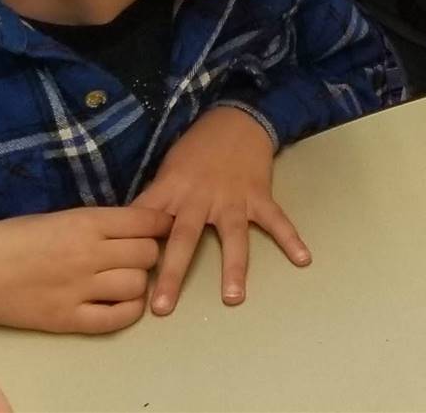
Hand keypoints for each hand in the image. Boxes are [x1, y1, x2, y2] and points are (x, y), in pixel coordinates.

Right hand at [0, 206, 167, 333]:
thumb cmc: (15, 237)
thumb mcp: (62, 216)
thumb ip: (98, 223)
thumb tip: (136, 228)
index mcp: (87, 222)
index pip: (146, 221)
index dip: (160, 224)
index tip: (161, 228)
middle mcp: (89, 254)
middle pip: (147, 254)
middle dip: (149, 253)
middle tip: (137, 256)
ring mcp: (79, 289)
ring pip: (137, 286)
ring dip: (138, 283)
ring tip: (125, 279)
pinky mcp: (67, 320)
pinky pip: (116, 319)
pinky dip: (127, 312)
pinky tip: (119, 303)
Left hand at [133, 105, 308, 314]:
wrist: (236, 118)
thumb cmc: (196, 148)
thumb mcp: (167, 169)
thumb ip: (155, 202)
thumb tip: (130, 235)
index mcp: (172, 189)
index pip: (147, 220)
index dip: (134, 246)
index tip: (123, 277)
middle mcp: (201, 197)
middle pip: (184, 237)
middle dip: (173, 272)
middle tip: (162, 306)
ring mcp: (232, 198)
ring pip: (232, 236)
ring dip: (233, 266)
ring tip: (233, 297)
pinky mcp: (258, 195)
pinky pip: (275, 220)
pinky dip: (291, 238)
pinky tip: (303, 258)